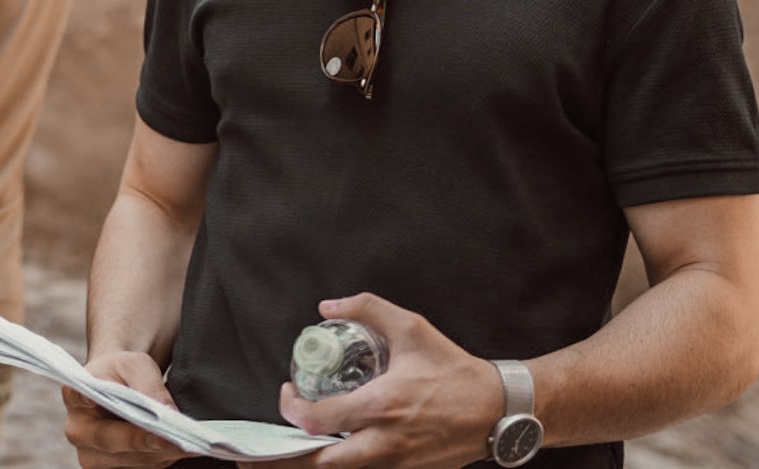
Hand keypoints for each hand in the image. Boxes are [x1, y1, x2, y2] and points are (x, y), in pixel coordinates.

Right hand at [62, 351, 186, 468]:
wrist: (120, 389)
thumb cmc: (124, 373)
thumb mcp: (135, 364)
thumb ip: (148, 383)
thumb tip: (166, 410)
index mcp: (74, 395)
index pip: (76, 395)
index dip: (83, 398)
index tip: (92, 397)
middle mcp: (78, 431)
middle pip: (107, 439)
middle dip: (139, 440)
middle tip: (167, 437)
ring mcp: (92, 456)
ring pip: (127, 460)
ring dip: (158, 453)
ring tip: (186, 445)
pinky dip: (162, 459)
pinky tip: (182, 450)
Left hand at [267, 294, 499, 468]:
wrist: (496, 411)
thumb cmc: (454, 371)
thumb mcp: (411, 328)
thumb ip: (367, 309)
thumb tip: (329, 306)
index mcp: (381, 406)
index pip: (316, 420)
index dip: (290, 408)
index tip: (288, 392)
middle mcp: (384, 443)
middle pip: (319, 464)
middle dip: (284, 459)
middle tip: (261, 449)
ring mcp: (396, 463)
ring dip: (313, 462)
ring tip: (290, 450)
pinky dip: (343, 463)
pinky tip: (330, 451)